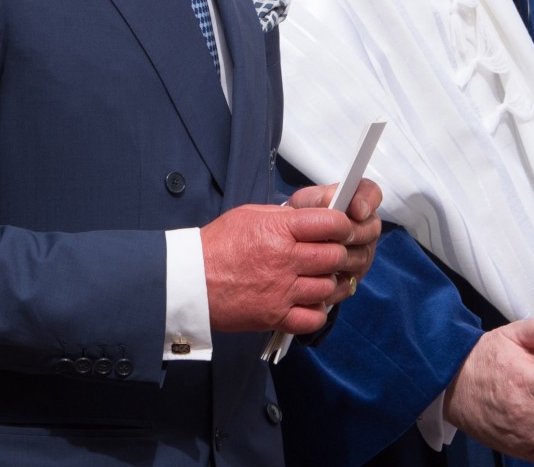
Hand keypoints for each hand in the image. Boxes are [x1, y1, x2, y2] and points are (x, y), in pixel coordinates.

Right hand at [201, 201, 367, 334]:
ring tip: (317, 275)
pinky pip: (314, 318)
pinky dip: (316, 310)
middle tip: (329, 251)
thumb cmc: (218, 245)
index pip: (330, 224)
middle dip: (337, 251)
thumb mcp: (251, 215)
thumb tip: (313, 217)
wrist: (191, 281)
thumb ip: (285, 216)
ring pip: (328, 287)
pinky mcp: (276, 317)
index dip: (341, 224)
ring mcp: (282, 291)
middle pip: (335, 256)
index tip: (340, 227)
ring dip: (327, 280)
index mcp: (279, 230)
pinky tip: (308, 300)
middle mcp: (285, 260)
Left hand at [287, 178, 381, 302]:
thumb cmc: (302, 215)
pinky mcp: (355, 275)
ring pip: (363, 255)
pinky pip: (353, 277)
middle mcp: (366, 225)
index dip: (368, 201)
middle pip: (372, 229)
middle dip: (353, 232)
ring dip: (342, 255)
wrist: (291, 241)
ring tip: (322, 253)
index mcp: (357, 201)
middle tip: (333, 236)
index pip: (372, 193)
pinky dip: (336, 274)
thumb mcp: (306, 202)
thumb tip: (333, 198)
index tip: (356, 210)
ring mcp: (363, 251)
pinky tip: (321, 271)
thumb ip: (321, 197)